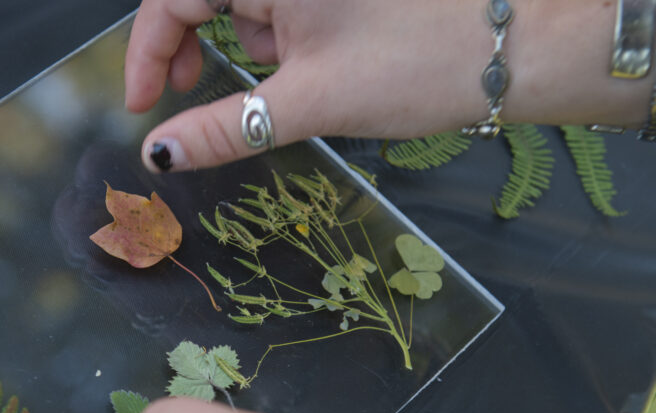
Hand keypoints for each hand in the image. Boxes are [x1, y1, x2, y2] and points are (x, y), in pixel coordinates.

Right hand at [126, 0, 489, 171]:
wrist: (513, 51)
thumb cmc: (416, 65)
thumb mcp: (309, 103)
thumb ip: (223, 129)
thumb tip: (159, 155)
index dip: (146, 50)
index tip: (142, 107)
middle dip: (202, 51)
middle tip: (194, 97)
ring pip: (250, 10)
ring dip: (258, 52)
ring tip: (311, 78)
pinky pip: (287, 12)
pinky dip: (288, 45)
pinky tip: (327, 65)